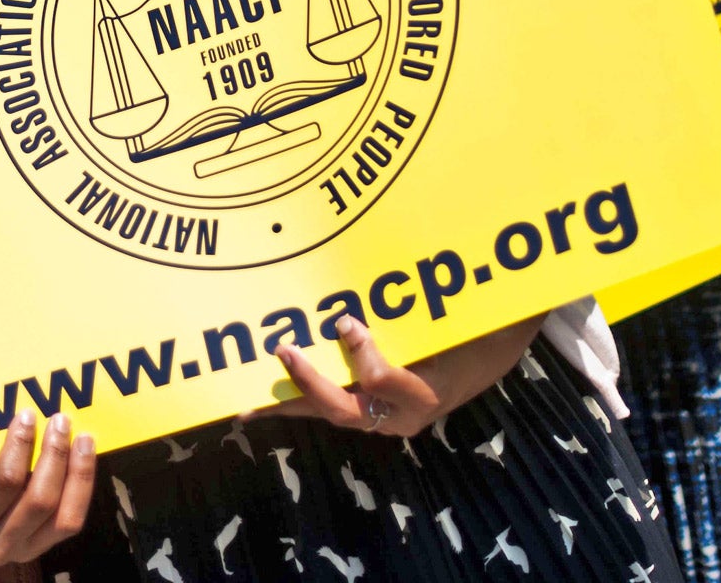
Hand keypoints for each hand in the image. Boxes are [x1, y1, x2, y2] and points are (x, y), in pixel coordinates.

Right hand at [0, 408, 94, 565]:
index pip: (5, 482)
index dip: (20, 446)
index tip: (27, 415)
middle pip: (40, 500)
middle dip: (55, 455)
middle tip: (61, 420)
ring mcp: (23, 549)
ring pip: (64, 517)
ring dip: (78, 473)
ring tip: (83, 438)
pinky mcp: (41, 547)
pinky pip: (70, 521)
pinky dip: (81, 488)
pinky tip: (85, 459)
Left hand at [246, 314, 541, 438]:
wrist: (473, 369)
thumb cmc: (459, 340)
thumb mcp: (445, 328)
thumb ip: (413, 318)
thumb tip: (370, 301)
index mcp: (422, 394)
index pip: (381, 381)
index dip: (360, 352)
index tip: (344, 321)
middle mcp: (397, 416)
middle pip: (344, 409)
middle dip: (308, 383)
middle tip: (283, 351)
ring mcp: (379, 419)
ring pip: (327, 413)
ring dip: (288, 404)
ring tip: (247, 401)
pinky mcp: (365, 412)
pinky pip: (328, 408)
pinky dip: (298, 401)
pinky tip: (266, 398)